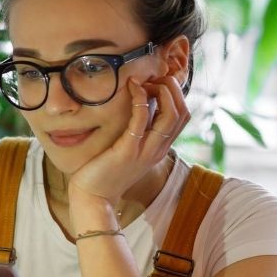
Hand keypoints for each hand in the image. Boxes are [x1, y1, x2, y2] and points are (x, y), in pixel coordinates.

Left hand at [68, 75, 189, 207]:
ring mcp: (145, 151)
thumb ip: (139, 132)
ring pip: (171, 115)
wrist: (93, 197)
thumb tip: (141, 105)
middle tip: (152, 78)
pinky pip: (142, 119)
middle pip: (182, 112)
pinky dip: (140, 99)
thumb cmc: (106, 171)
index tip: (156, 83)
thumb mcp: (129, 150)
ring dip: (161, 91)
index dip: (175, 94)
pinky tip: (132, 87)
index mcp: (160, 148)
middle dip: (172, 89)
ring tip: (144, 81)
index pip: (183, 116)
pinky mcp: (128, 150)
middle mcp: (157, 150)